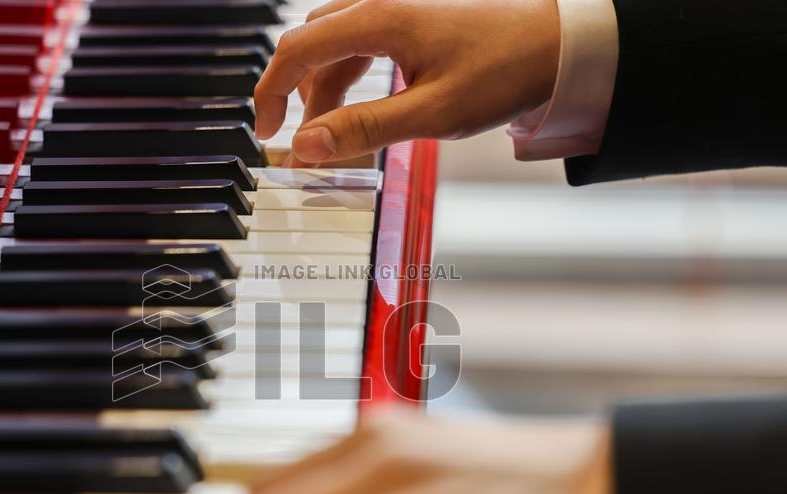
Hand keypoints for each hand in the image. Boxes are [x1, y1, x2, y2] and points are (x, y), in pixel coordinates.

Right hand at [261, 0, 561, 165]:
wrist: (561, 42)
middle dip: (295, 94)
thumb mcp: (432, 113)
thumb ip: (364, 129)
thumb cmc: (505, 71)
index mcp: (379, 18)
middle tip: (294, 140)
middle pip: (311, 45)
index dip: (271, 93)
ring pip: (334, 45)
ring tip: (334, 136)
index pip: (296, 50)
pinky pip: (360, 43)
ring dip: (324, 90)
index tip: (267, 133)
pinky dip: (349, 77)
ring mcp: (395, 7)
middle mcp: (379, 3)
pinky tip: (361, 108)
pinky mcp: (411, 18)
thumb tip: (305, 146)